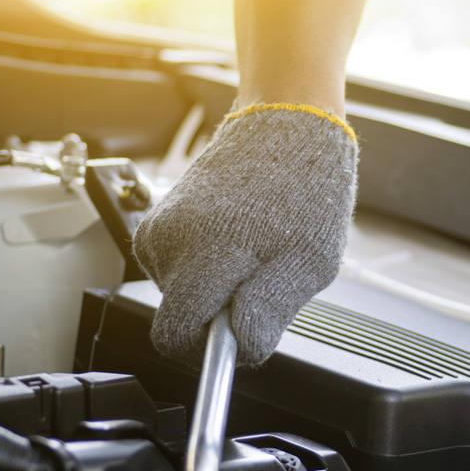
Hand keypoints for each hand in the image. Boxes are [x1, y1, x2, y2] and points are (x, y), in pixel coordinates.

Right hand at [132, 104, 356, 365]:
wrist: (289, 121)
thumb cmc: (308, 187)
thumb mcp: (310, 263)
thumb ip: (268, 312)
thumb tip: (237, 348)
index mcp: (207, 249)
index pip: (177, 335)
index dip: (211, 349)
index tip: (242, 335)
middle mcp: (172, 237)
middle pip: (178, 318)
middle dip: (217, 316)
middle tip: (262, 285)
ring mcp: (161, 227)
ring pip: (180, 296)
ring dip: (216, 289)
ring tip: (255, 252)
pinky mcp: (159, 220)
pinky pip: (178, 271)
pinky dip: (207, 269)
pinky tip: (237, 240)